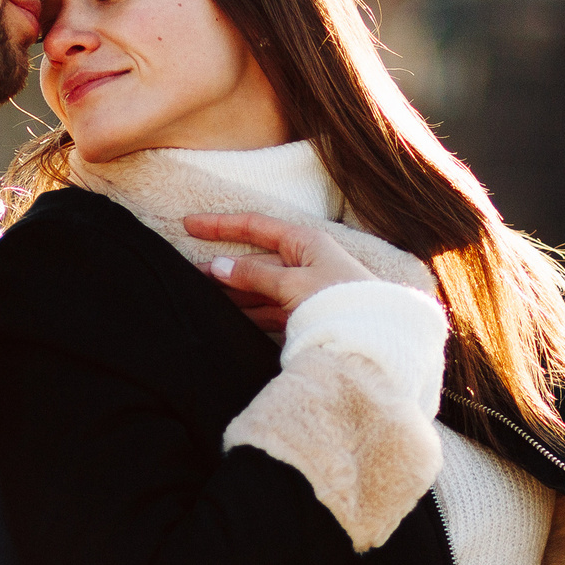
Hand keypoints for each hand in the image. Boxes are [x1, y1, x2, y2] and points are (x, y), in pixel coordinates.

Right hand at [183, 213, 374, 337]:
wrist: (374, 339)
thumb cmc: (340, 301)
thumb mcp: (293, 284)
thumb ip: (255, 275)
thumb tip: (220, 267)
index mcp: (306, 243)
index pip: (256, 227)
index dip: (221, 226)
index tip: (190, 225)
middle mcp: (305, 263)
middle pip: (255, 260)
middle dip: (224, 267)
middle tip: (190, 274)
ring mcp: (303, 290)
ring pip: (259, 287)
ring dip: (233, 292)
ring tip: (202, 297)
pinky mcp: (304, 315)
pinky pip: (269, 309)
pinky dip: (249, 312)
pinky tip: (230, 317)